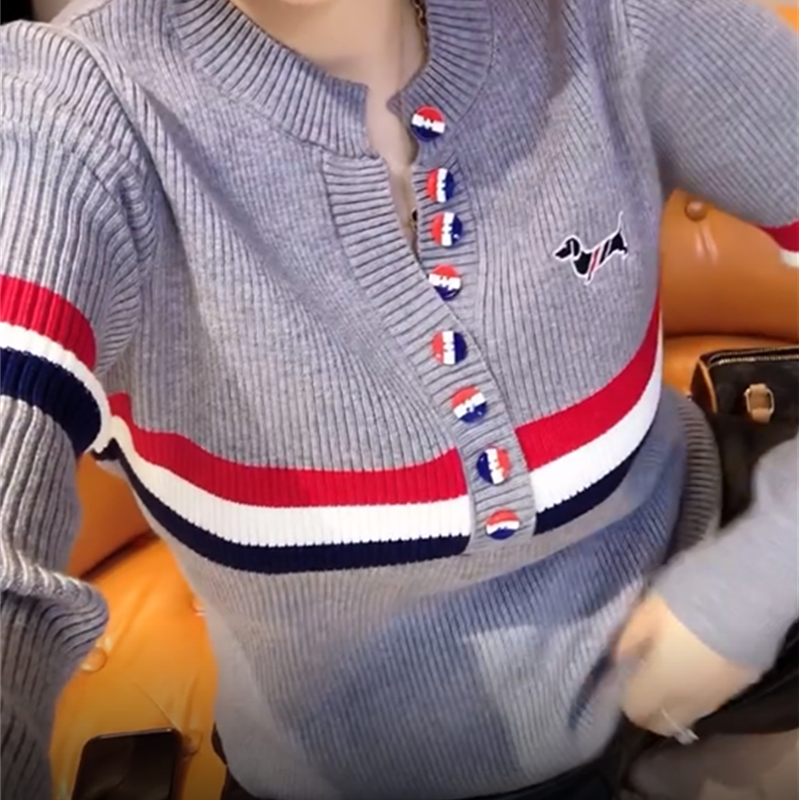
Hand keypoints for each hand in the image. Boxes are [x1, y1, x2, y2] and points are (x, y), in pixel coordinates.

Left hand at [615, 593, 760, 736]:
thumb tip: (619, 658)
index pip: (636, 710)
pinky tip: (697, 665)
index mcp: (661, 683)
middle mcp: (690, 699)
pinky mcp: (744, 684)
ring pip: (691, 713)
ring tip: (671, 670)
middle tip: (643, 680)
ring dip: (677, 701)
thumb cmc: (685, 601)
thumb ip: (629, 639)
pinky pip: (713, 698)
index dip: (626, 697)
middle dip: (650, 709)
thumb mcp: (646, 611)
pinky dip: (700, 690)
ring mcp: (720, 695)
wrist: (746, 595)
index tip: (623, 677)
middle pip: (664, 723)